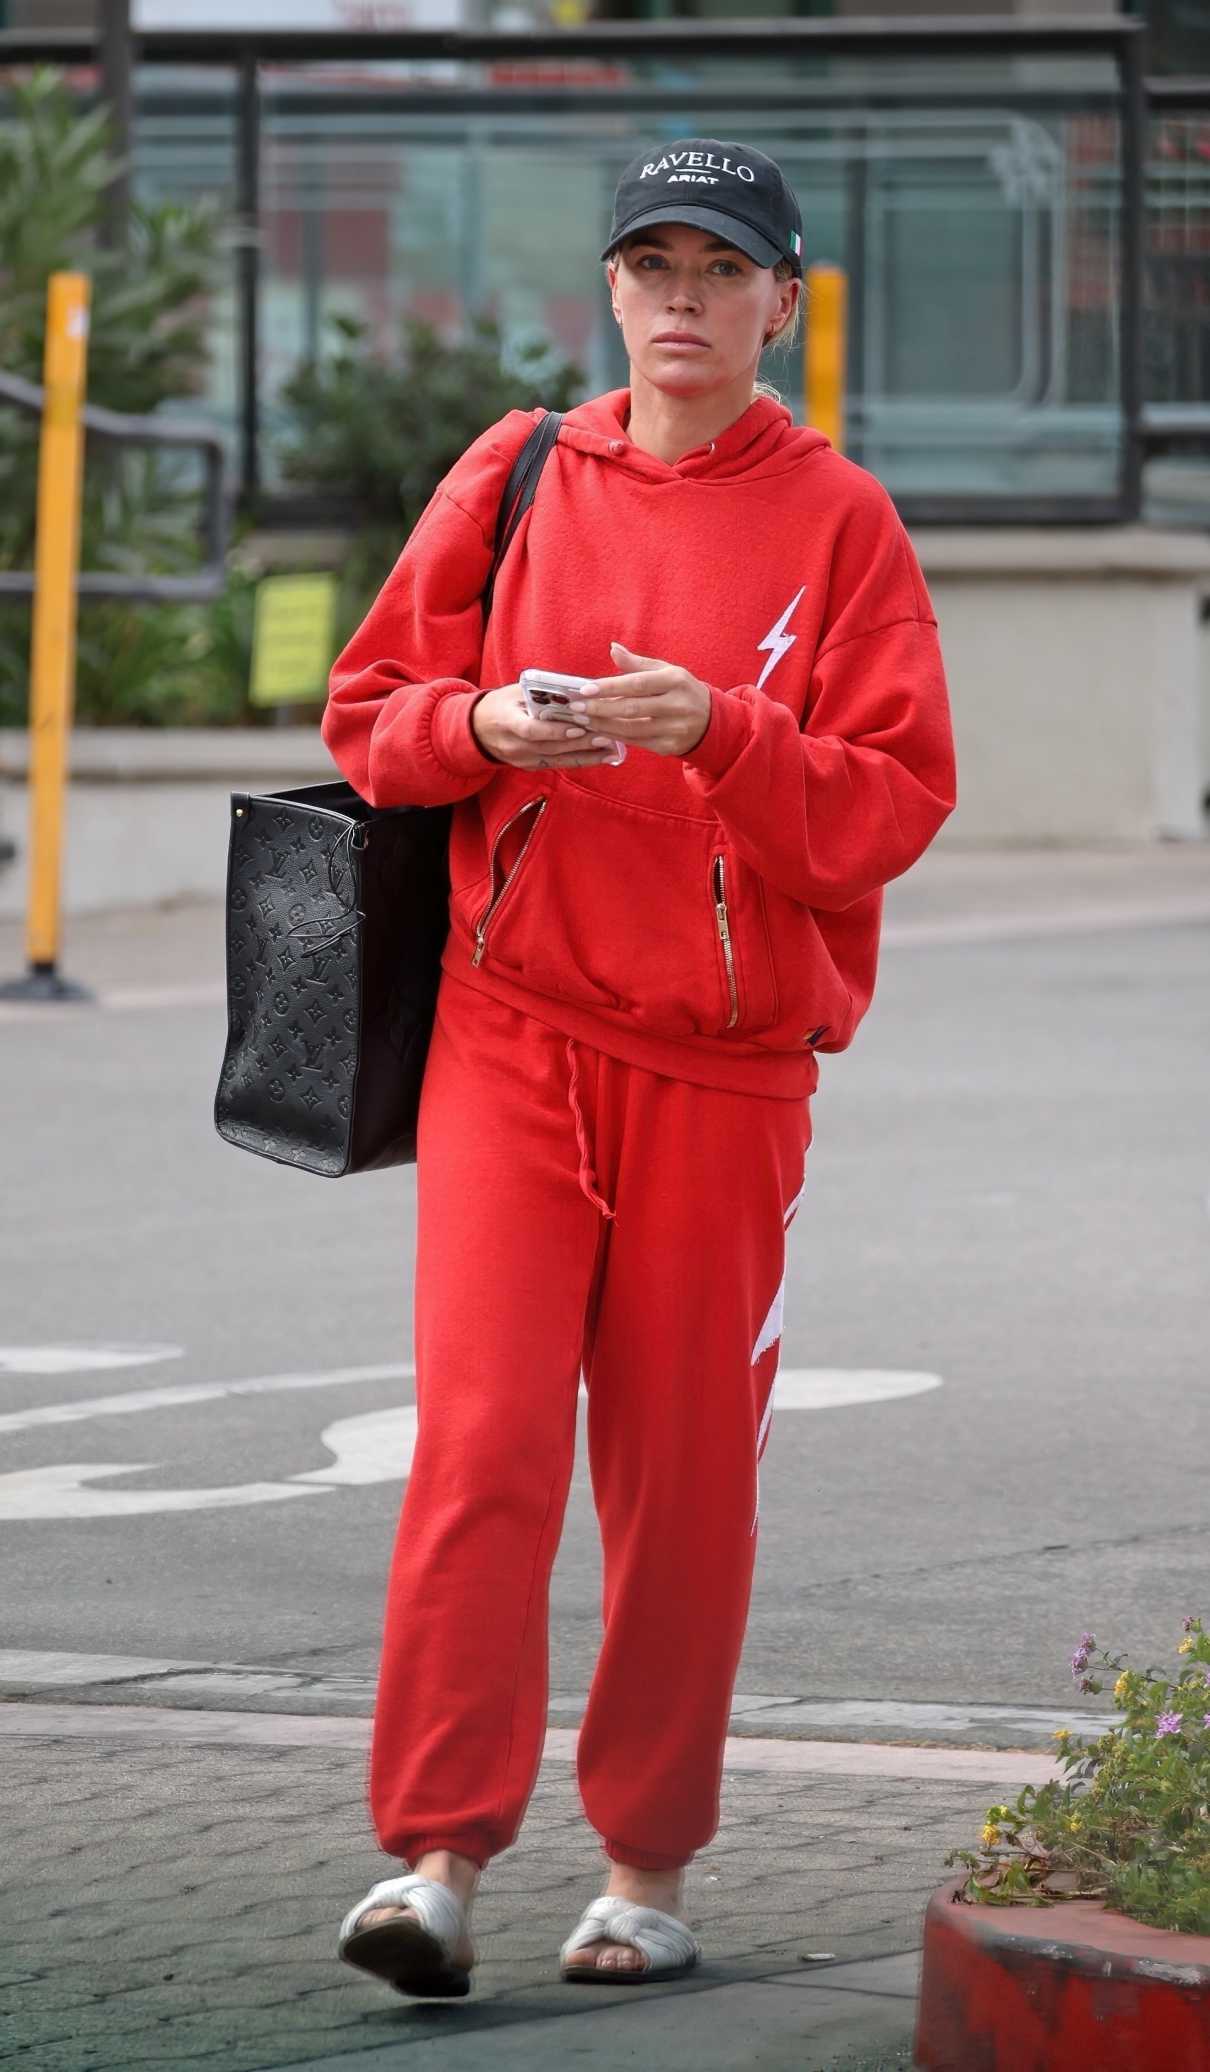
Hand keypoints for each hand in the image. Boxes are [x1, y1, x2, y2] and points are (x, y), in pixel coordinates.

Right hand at [471, 685, 622, 770]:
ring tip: (611, 748)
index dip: (555, 730)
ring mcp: (523, 760)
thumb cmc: (502, 704)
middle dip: (580, 742)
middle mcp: (515, 746)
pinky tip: (602, 757)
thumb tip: (578, 688)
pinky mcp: (532, 767)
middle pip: (551, 746)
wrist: (479, 730)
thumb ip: (542, 692)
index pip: (531, 730)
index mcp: (507, 722)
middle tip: (606, 735)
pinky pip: (559, 765)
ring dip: (586, 754)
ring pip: (558, 759)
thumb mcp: (515, 692)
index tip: (578, 726)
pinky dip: (581, 760)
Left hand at [578, 643, 711, 757]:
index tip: (585, 689)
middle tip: (576, 707)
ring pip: (631, 729)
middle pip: (632, 709)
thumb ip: (637, 664)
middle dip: (600, 708)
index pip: (637, 684)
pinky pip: (636, 742)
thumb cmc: (680, 690)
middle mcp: (678, 705)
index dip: (609, 687)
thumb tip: (613, 649)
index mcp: (676, 680)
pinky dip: (614, 736)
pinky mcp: (669, 747)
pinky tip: (598, 730)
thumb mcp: (666, 671)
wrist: (711, 722)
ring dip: (603, 725)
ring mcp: (675, 729)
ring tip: (582, 719)